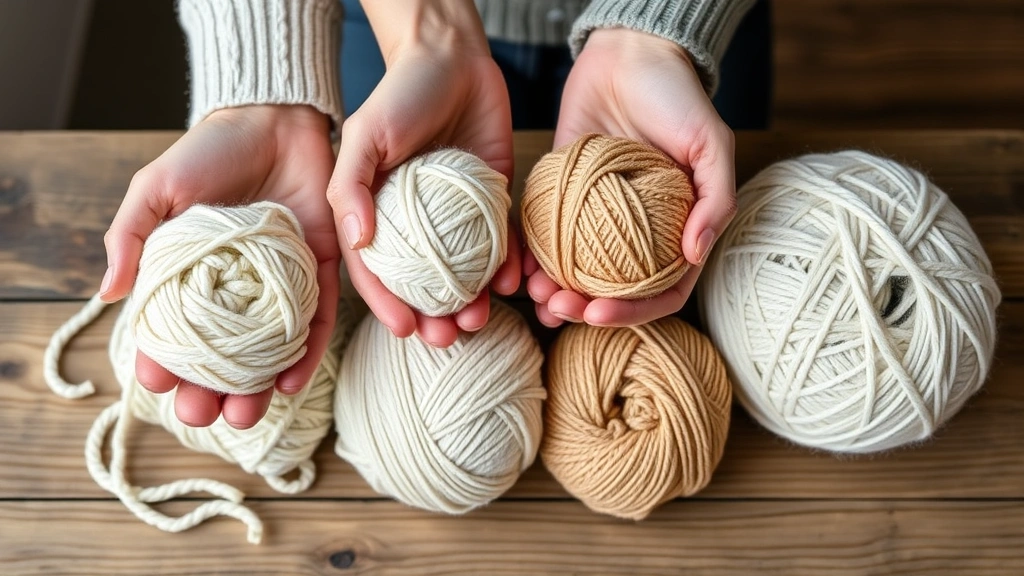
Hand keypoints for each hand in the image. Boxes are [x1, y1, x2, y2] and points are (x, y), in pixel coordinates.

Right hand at [101, 105, 339, 428]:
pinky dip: (306, 353)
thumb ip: (133, 235)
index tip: (159, 383)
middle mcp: (237, 287)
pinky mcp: (319, 270)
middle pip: (224, 353)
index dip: (165, 361)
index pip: (175, 330)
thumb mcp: (158, 188)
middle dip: (212, 390)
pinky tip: (293, 381)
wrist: (275, 119)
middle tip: (206, 414)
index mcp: (192, 272)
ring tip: (247, 415)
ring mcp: (279, 282)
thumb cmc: (210, 151)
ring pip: (269, 349)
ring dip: (258, 387)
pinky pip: (316, 320)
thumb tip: (109, 293)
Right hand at [327, 0, 519, 347]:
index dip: (387, 305)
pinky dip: (509, 264)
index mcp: (378, 212)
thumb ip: (351, 185)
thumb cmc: (402, 92)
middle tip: (449, 337)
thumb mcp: (365, 134)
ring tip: (481, 319)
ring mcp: (458, 215)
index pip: (378, 271)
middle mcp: (417, 222)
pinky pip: (503, 241)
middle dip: (435, 316)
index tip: (405, 331)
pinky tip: (514, 282)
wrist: (454, 57)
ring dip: (472, 300)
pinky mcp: (494, 200)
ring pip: (465, 271)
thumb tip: (358, 240)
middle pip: (424, 283)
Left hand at [526, 28, 736, 327]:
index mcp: (677, 229)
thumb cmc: (678, 96)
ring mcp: (596, 215)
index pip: (660, 291)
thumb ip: (716, 199)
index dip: (632, 312)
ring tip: (535, 298)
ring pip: (575, 271)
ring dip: (555, 292)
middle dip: (584, 309)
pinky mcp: (562, 193)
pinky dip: (533, 257)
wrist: (630, 53)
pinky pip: (546, 234)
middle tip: (557, 308)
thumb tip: (696, 254)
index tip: (598, 313)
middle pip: (612, 291)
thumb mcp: (711, 144)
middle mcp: (637, 231)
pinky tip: (519, 269)